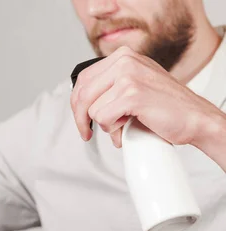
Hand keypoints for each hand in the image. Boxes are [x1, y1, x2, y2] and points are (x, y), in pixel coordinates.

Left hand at [70, 46, 224, 149]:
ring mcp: (128, 76)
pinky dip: (113, 129)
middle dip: (80, 119)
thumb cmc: (165, 107)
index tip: (80, 119)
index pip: (83, 79)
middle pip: (82, 94)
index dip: (76, 104)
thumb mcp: (135, 86)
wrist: (194, 119)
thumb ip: (111, 86)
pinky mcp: (132, 94)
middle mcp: (124, 61)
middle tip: (87, 133)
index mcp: (123, 57)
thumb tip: (81, 103)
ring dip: (105, 125)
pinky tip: (128, 126)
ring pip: (92, 109)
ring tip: (123, 126)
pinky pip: (103, 118)